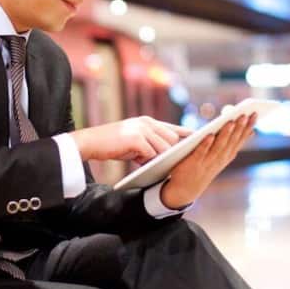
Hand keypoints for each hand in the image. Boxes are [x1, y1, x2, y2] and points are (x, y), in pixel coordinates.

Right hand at [69, 116, 192, 164]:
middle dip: (173, 152)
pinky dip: (149, 161)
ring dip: (161, 158)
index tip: (198, 140)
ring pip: (164, 147)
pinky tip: (143, 165)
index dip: (186, 135)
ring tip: (158, 166)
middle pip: (172, 139)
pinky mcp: (135, 139)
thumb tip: (160, 157)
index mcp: (147, 122)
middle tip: (174, 164)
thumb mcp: (133, 143)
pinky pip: (151, 153)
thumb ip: (148, 145)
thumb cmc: (111, 145)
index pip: (173, 128)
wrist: (91, 142)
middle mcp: (147, 123)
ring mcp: (141, 129)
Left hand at [160, 114, 256, 208]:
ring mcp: (208, 162)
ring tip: (230, 121)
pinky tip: (210, 134)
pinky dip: (206, 144)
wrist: (187, 188)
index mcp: (228, 155)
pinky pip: (201, 152)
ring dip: (225, 134)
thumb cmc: (206, 165)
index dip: (248, 126)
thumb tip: (251, 131)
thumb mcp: (222, 155)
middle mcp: (220, 158)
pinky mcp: (194, 163)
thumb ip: (233, 142)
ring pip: (218, 146)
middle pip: (231, 141)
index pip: (240, 138)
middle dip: (239, 127)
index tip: (255, 113)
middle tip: (245, 114)